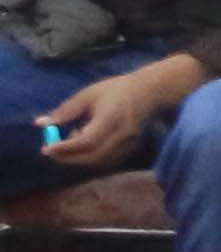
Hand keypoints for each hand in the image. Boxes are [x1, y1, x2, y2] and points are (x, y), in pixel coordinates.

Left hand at [29, 54, 199, 172]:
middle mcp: (121, 134)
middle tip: (51, 152)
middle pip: (92, 156)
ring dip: (79, 158)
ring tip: (70, 141)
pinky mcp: (131, 149)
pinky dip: (90, 158)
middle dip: (68, 157)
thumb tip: (40, 124)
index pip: (86, 141)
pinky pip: (107, 160)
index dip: (65, 148)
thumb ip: (65, 111)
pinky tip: (85, 145)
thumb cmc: (116, 90)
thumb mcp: (87, 95)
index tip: (46, 149)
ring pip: (99, 161)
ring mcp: (128, 143)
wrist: (149, 92)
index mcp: (110, 118)